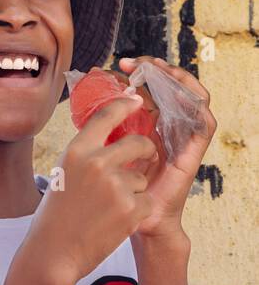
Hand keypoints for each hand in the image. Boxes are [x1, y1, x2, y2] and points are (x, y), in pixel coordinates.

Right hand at [28, 94, 157, 283]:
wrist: (54, 252)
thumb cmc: (55, 214)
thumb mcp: (63, 174)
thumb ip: (86, 154)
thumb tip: (109, 137)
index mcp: (76, 151)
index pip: (106, 116)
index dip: (125, 104)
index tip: (136, 100)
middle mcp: (96, 163)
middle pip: (139, 142)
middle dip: (145, 150)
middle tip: (141, 160)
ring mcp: (116, 186)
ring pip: (141, 177)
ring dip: (133, 189)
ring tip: (108, 207)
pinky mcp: (132, 208)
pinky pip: (146, 200)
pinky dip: (136, 210)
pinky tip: (115, 221)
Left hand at [116, 56, 216, 241]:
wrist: (126, 222)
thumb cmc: (109, 189)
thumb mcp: (100, 152)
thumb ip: (98, 129)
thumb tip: (80, 100)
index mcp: (145, 125)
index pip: (150, 89)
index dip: (139, 73)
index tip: (117, 65)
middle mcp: (165, 128)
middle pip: (172, 87)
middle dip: (157, 69)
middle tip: (136, 62)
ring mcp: (180, 138)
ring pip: (191, 98)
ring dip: (178, 80)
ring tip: (160, 69)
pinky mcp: (192, 153)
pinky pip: (204, 123)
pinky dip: (196, 105)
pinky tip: (180, 94)